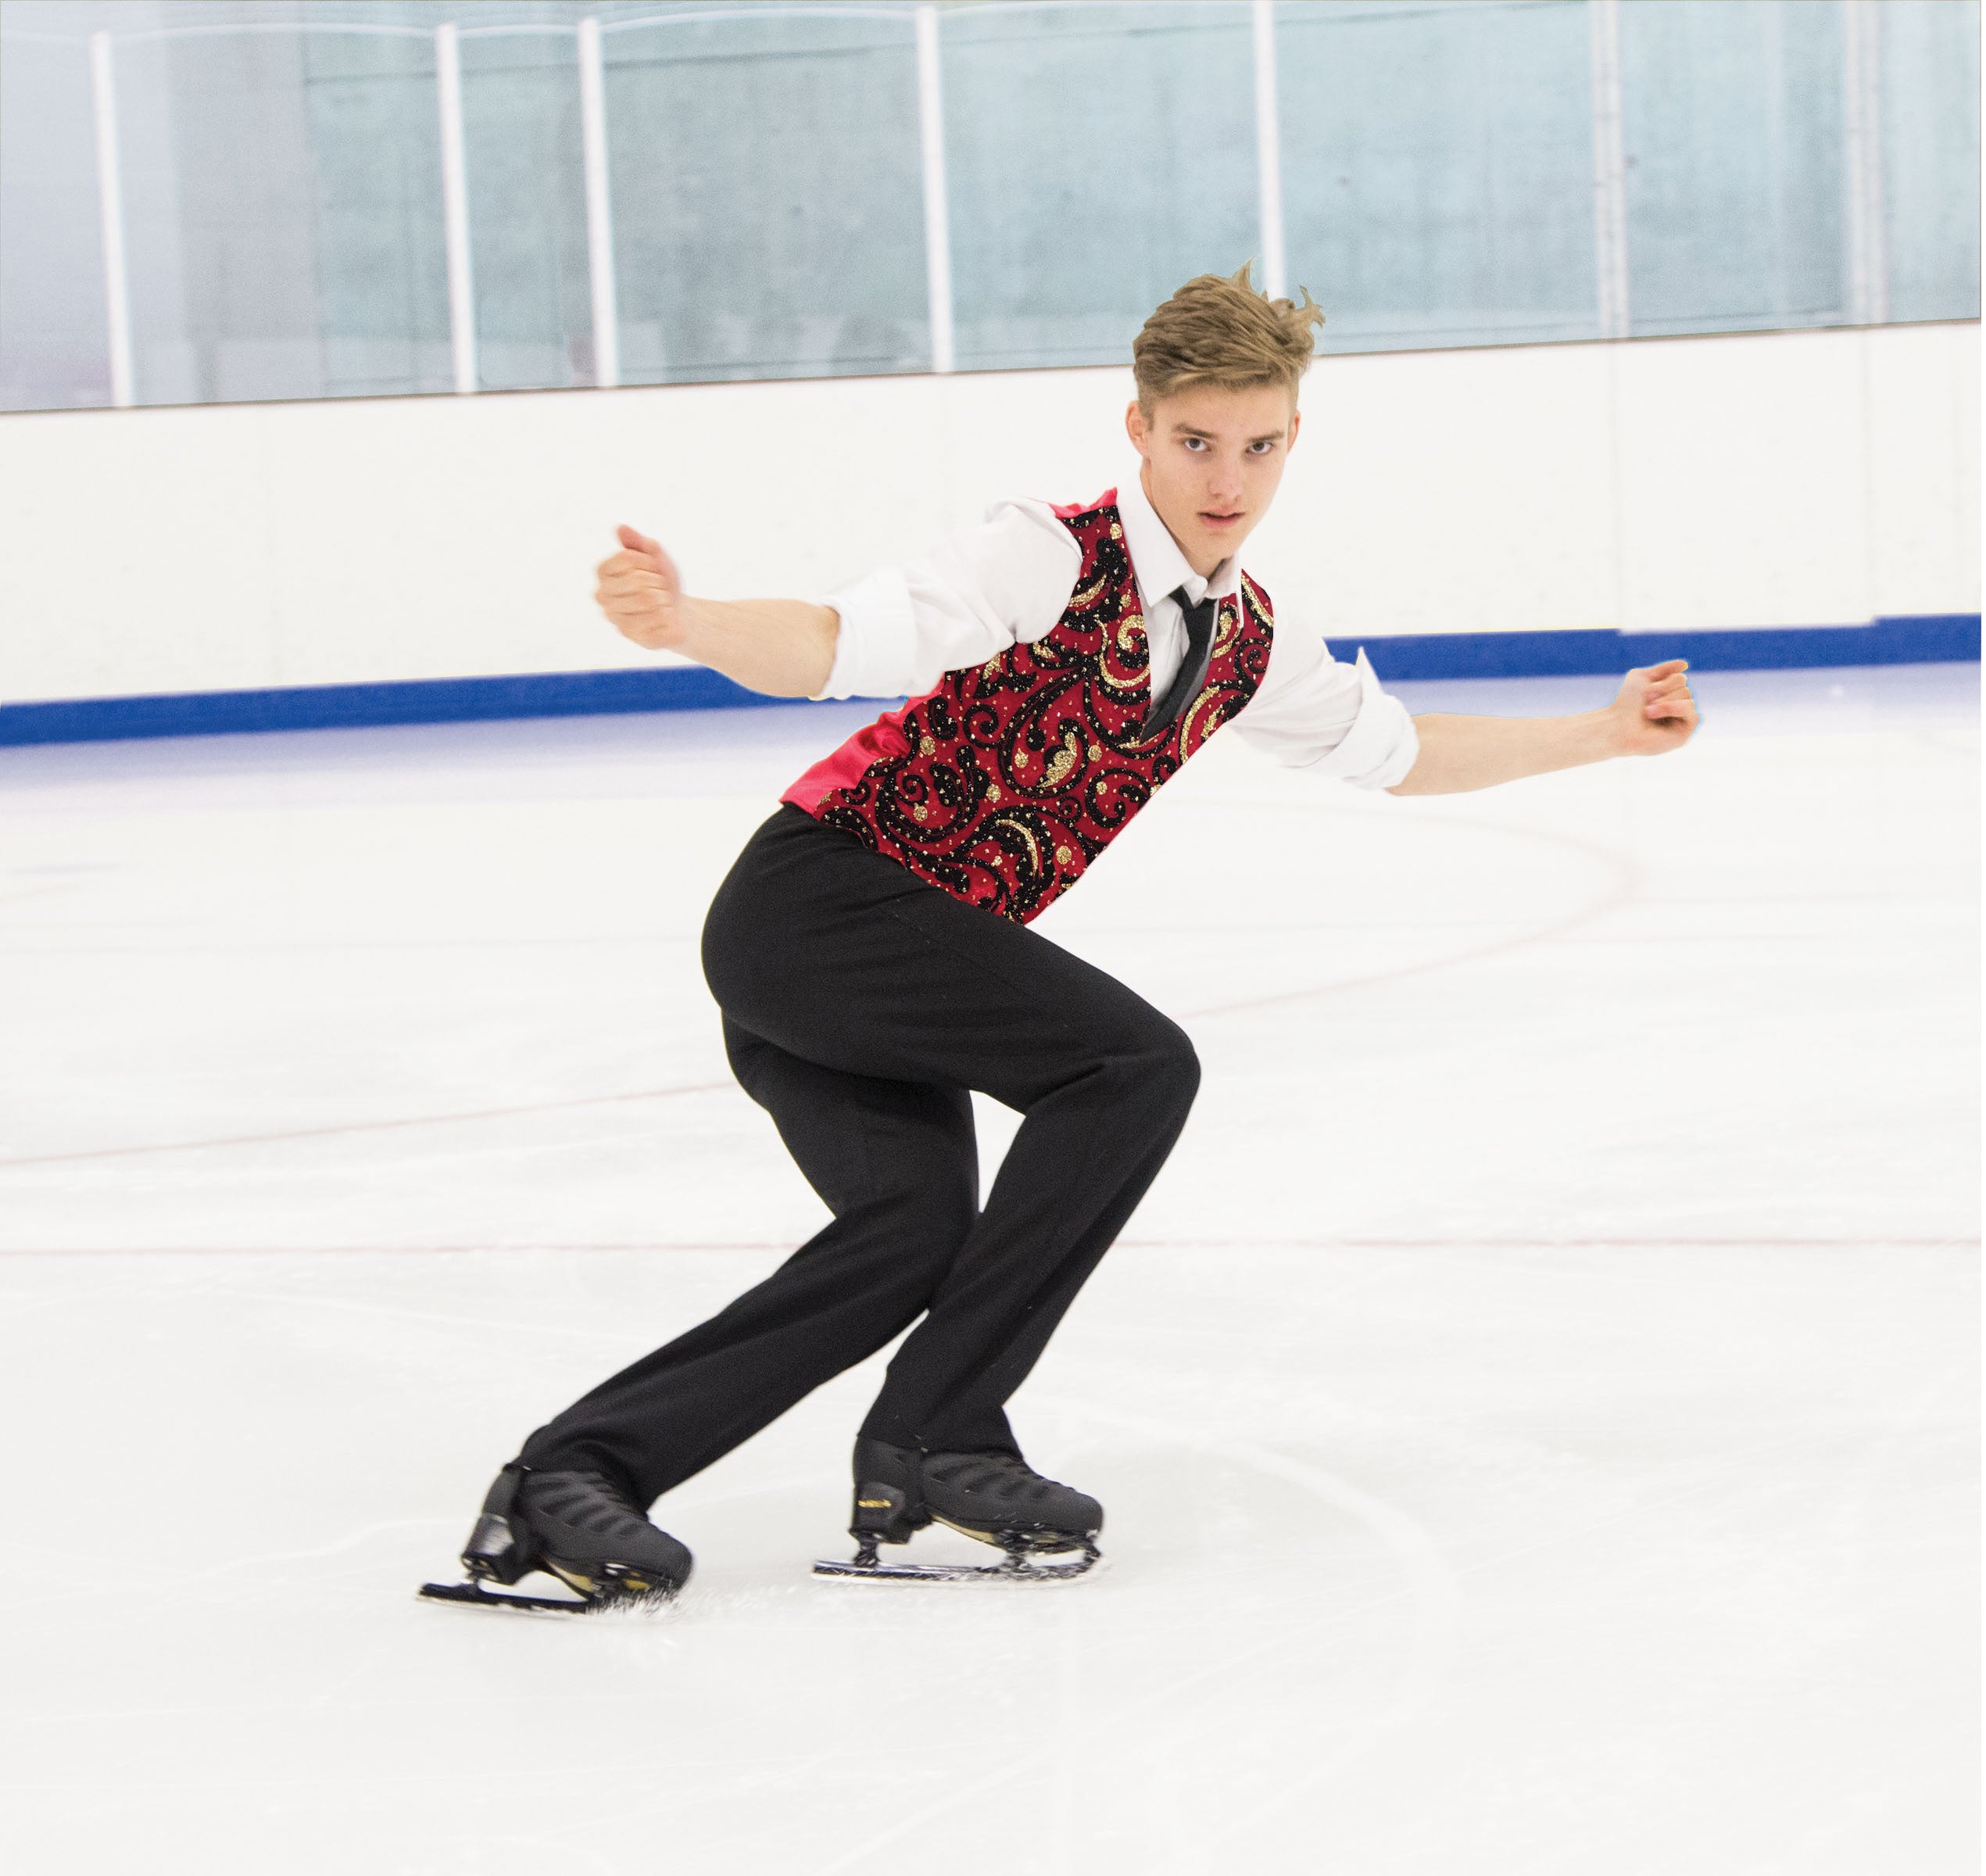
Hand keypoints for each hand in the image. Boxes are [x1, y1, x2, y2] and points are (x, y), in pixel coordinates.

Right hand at [594, 524, 684, 649]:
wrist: (680, 613)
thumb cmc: (662, 582)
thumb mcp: (655, 556)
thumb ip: (639, 542)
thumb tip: (621, 528)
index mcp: (603, 573)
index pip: (627, 558)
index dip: (649, 562)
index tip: (653, 569)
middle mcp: (603, 597)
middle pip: (637, 581)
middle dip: (658, 582)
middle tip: (660, 590)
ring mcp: (616, 619)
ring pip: (648, 600)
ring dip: (665, 599)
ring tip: (663, 604)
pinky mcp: (635, 638)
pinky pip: (659, 620)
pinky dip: (671, 616)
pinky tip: (667, 620)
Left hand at [1608, 659, 1698, 755]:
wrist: (1617, 725)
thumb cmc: (1626, 704)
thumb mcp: (1642, 677)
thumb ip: (1664, 669)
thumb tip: (1685, 665)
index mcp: (1668, 695)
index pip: (1680, 678)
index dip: (1664, 680)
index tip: (1645, 691)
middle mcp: (1676, 707)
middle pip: (1685, 687)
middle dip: (1663, 690)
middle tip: (1646, 701)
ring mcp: (1680, 721)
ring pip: (1688, 698)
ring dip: (1665, 700)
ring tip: (1647, 711)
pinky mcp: (1683, 734)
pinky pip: (1692, 713)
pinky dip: (1673, 708)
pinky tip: (1654, 714)